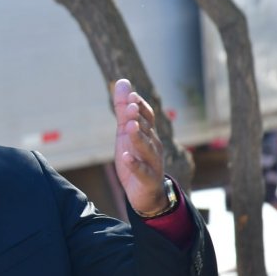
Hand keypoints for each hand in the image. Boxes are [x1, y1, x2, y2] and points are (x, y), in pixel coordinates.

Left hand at [112, 79, 167, 214]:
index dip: (140, 106)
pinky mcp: (148, 179)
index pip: (147, 117)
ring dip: (138, 137)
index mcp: (149, 134)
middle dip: (139, 118)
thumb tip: (122, 82)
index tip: (131, 96)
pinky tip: (125, 157)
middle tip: (130, 107)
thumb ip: (124, 109)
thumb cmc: (136, 158)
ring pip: (147, 149)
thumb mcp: (126, 133)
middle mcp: (154, 146)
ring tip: (129, 127)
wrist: (146, 193)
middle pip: (147, 130)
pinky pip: (141, 171)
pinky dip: (134, 164)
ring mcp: (153, 163)